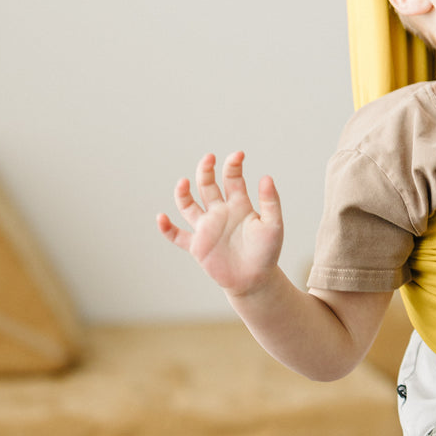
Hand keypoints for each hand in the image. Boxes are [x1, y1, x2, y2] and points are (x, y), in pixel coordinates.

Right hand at [157, 152, 283, 297]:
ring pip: (189, 206)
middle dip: (206, 171)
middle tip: (209, 158)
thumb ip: (270, 202)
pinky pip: (178, 236)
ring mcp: (207, 228)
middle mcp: (219, 212)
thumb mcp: (273, 225)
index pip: (231, 178)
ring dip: (183, 194)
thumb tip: (266, 177)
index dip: (232, 165)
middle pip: (207, 186)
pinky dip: (167, 228)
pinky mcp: (197, 246)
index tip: (238, 155)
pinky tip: (161, 218)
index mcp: (238, 204)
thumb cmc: (267, 252)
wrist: (256, 280)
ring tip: (183, 183)